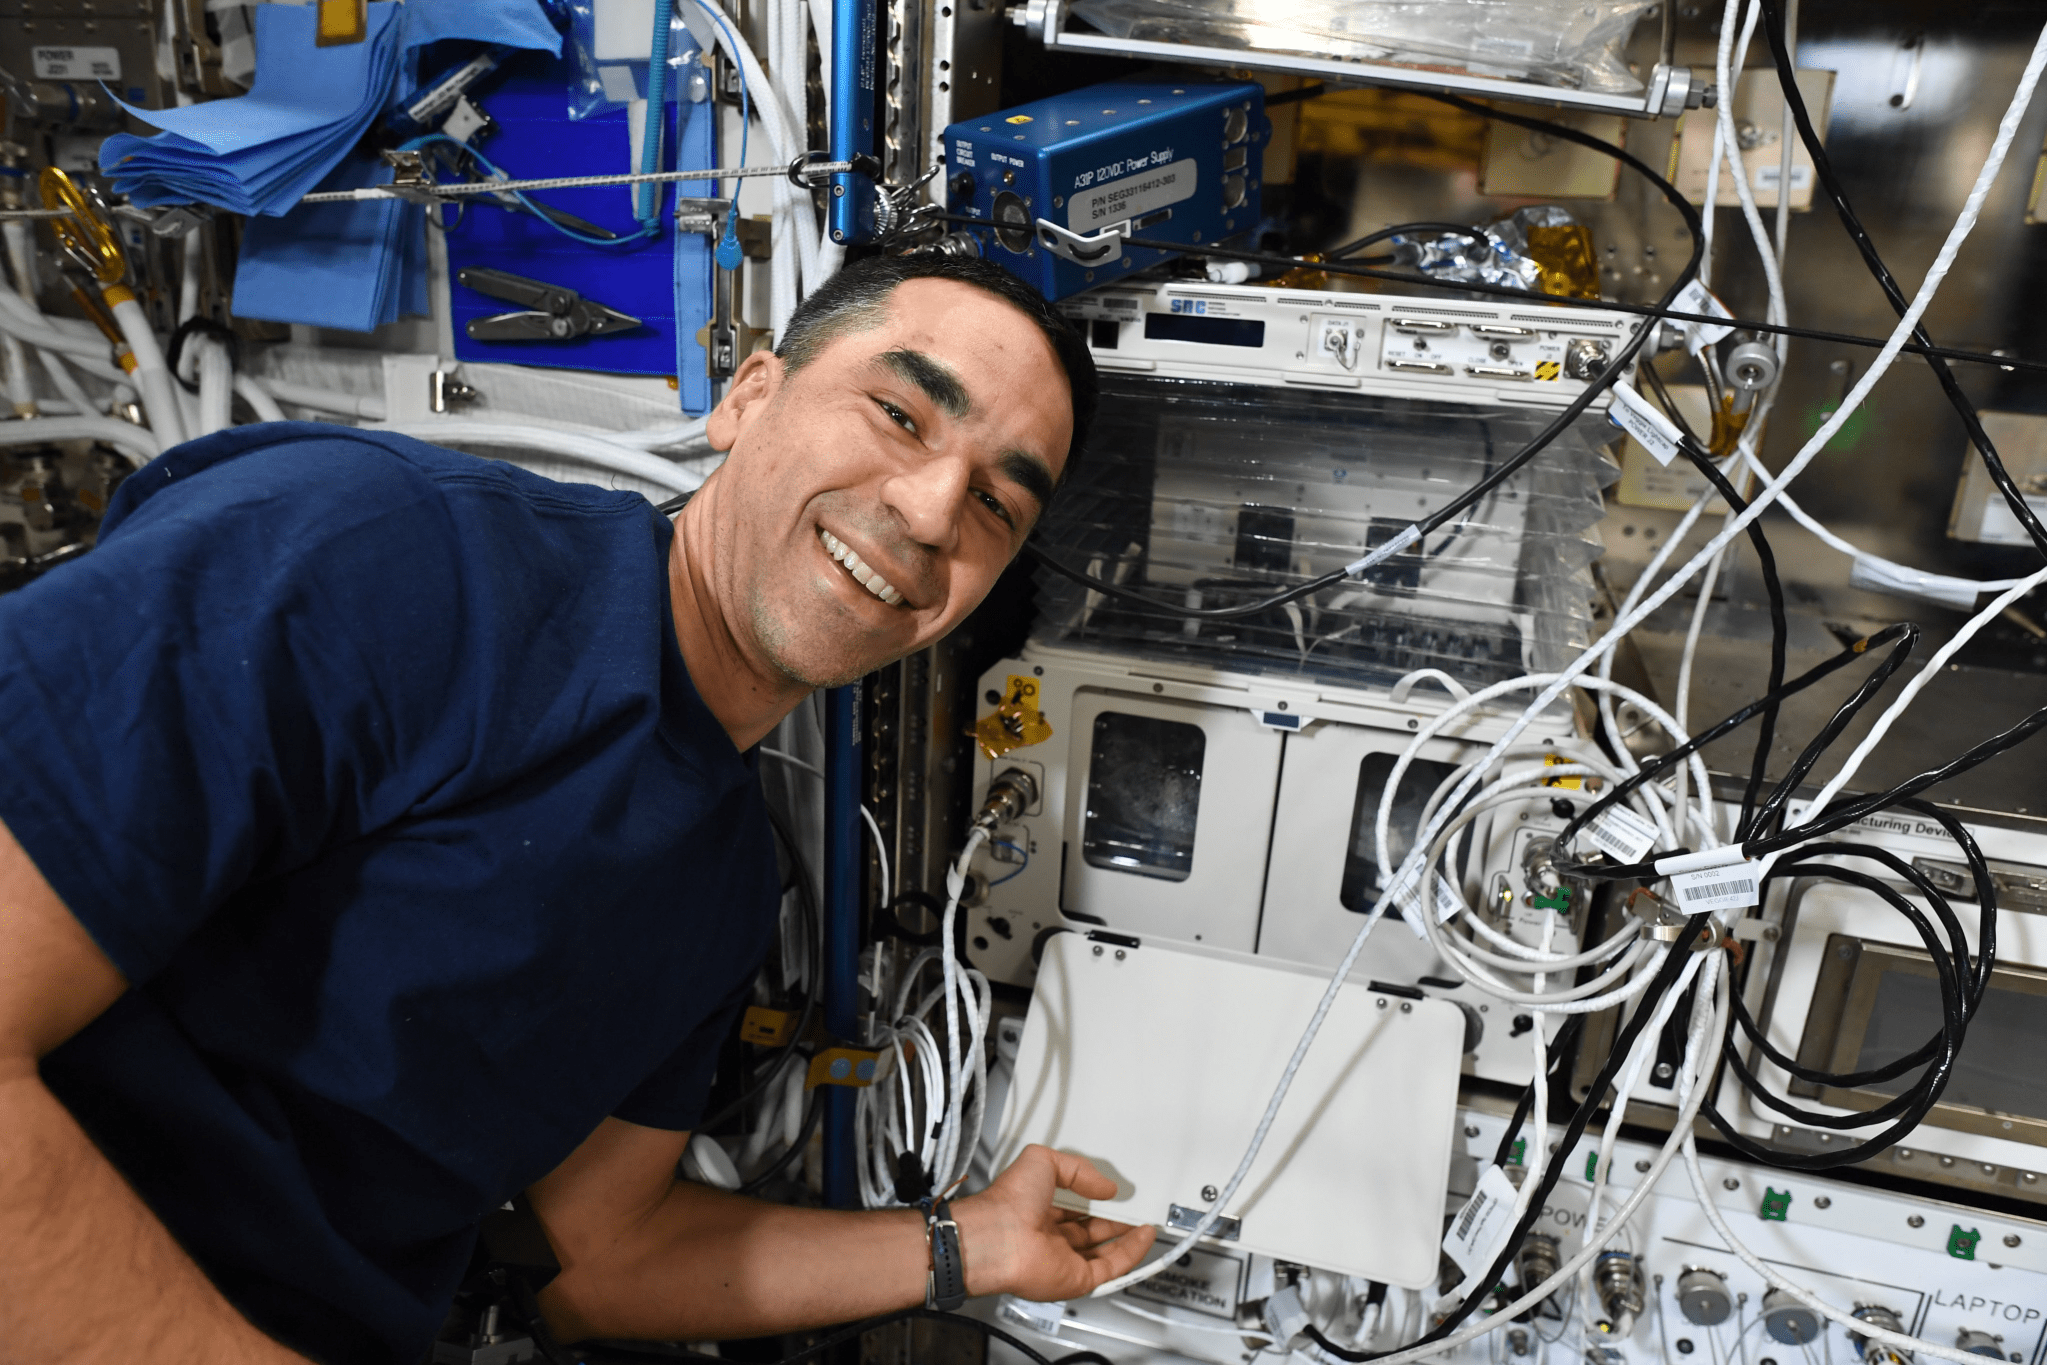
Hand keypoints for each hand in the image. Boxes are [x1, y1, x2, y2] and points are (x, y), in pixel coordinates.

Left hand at [950, 1144, 1155, 1301]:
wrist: (999, 1236)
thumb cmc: (1009, 1201)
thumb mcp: (1043, 1161)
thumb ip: (1078, 1169)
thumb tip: (1104, 1186)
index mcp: (1039, 1211)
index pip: (1074, 1207)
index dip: (1095, 1200)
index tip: (1114, 1192)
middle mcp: (1051, 1237)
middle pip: (1091, 1231)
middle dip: (1115, 1221)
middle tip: (1134, 1209)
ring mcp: (1064, 1260)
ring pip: (1104, 1252)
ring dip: (1127, 1239)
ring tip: (1146, 1222)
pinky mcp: (1077, 1278)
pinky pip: (1111, 1268)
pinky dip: (1131, 1254)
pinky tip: (1144, 1237)